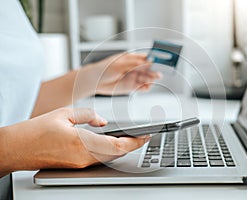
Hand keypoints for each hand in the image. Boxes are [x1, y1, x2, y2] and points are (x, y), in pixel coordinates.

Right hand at [0, 108, 148, 175]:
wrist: (17, 148)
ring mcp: (80, 164)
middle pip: (116, 154)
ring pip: (109, 158)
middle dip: (132, 146)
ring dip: (122, 149)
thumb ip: (88, 115)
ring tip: (131, 138)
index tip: (145, 136)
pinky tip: (112, 144)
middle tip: (142, 136)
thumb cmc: (36, 131)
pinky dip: (110, 152)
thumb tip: (103, 120)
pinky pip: (99, 159)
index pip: (117, 146)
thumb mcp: (64, 114)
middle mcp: (83, 157)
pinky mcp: (76, 165)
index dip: (134, 142)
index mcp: (82, 143)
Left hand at [81, 53, 161, 94]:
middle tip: (159, 74)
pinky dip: (145, 88)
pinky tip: (147, 87)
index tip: (161, 60)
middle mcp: (134, 68)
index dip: (155, 58)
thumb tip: (148, 61)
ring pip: (145, 78)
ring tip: (152, 81)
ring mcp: (133, 77)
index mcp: (132, 58)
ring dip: (150, 80)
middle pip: (148, 69)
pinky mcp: (131, 87)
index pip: (146, 57)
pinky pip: (141, 87)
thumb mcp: (120, 64)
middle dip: (154, 71)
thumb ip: (134, 64)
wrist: (95, 81)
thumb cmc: (105, 68)